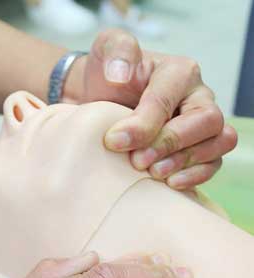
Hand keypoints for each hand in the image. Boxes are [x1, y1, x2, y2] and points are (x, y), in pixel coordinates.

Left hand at [69, 29, 236, 189]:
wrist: (102, 102)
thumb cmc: (107, 78)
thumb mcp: (106, 51)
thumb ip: (115, 51)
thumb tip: (120, 74)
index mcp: (178, 72)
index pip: (168, 99)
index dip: (142, 125)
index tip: (113, 141)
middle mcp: (197, 97)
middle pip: (206, 120)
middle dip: (170, 144)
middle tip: (137, 162)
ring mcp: (201, 124)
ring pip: (218, 142)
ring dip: (187, 162)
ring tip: (154, 174)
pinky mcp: (199, 148)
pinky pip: (213, 163)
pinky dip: (196, 175)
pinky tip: (169, 183)